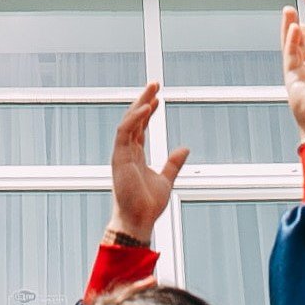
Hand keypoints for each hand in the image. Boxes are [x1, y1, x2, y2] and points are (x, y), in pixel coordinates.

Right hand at [107, 83, 187, 241]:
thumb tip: (185, 148)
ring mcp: (121, 154)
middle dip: (143, 100)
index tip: (158, 98)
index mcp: (135, 156)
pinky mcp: (119, 158)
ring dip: (139, 103)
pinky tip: (147, 107)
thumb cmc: (147, 205)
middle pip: (134, 119)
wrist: (139, 221)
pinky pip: (124, 132)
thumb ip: (173, 164)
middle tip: (154, 83)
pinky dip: (135, 118)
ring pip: (128, 121)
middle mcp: (126, 152)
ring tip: (152, 89)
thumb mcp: (166, 180)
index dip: (148, 111)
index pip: (140, 127)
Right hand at [282, 7, 304, 142]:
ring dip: (288, 29)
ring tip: (287, 11)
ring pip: (291, 47)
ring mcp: (300, 75)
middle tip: (292, 11)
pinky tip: (292, 28)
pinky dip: (290, 42)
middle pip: (299, 45)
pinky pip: (290, 57)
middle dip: (296, 27)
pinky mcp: (292, 79)